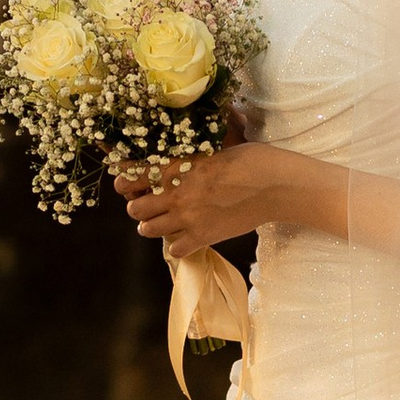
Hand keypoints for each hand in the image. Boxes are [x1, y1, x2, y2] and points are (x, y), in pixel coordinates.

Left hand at [114, 144, 277, 252]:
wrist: (274, 185)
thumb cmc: (249, 160)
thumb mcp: (211, 149)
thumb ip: (187, 158)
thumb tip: (173, 159)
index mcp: (176, 166)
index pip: (129, 176)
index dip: (125, 182)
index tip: (130, 185)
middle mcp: (175, 192)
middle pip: (134, 208)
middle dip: (138, 207)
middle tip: (150, 205)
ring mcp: (188, 217)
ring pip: (147, 230)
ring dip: (153, 226)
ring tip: (164, 222)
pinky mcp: (203, 236)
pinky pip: (173, 249)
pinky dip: (177, 245)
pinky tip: (186, 236)